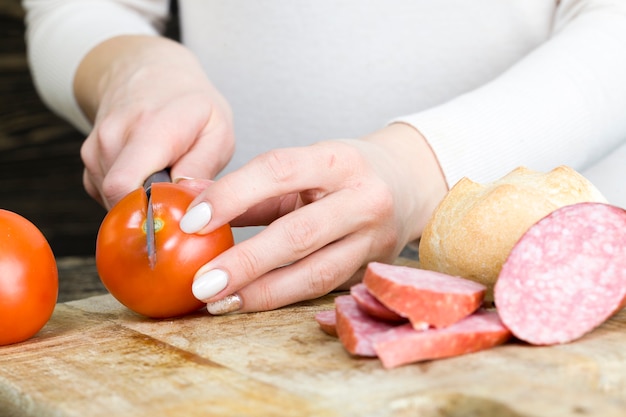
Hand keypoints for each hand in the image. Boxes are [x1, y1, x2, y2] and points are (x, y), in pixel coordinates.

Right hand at [75, 35, 233, 208]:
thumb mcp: (217, 131)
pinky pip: (108, 199)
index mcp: (149, 129)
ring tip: (165, 177)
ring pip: (115, 203)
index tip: (174, 220)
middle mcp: (113, 138)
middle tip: (178, 197)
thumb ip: (203, 168)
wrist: (150, 74)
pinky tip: (149, 176)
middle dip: (151, 211)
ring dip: (143, 203)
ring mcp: (95, 151)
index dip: (146, 213)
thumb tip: (188, 207)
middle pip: (121, 201)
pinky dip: (131, 197)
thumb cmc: (191, 107)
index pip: (124, 185)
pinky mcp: (89, 165)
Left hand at [179, 123, 447, 312]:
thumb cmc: (344, 172)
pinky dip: (282, 298)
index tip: (192, 221)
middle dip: (245, 262)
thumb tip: (189, 199)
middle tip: (201, 281)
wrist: (407, 184)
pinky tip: (248, 302)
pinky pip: (323, 289)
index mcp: (338, 159)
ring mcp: (373, 239)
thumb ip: (249, 187)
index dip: (232, 195)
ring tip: (218, 301)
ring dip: (261, 293)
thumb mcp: (303, 166)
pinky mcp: (372, 269)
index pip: (279, 171)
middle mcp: (363, 198)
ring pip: (315, 274)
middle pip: (299, 234)